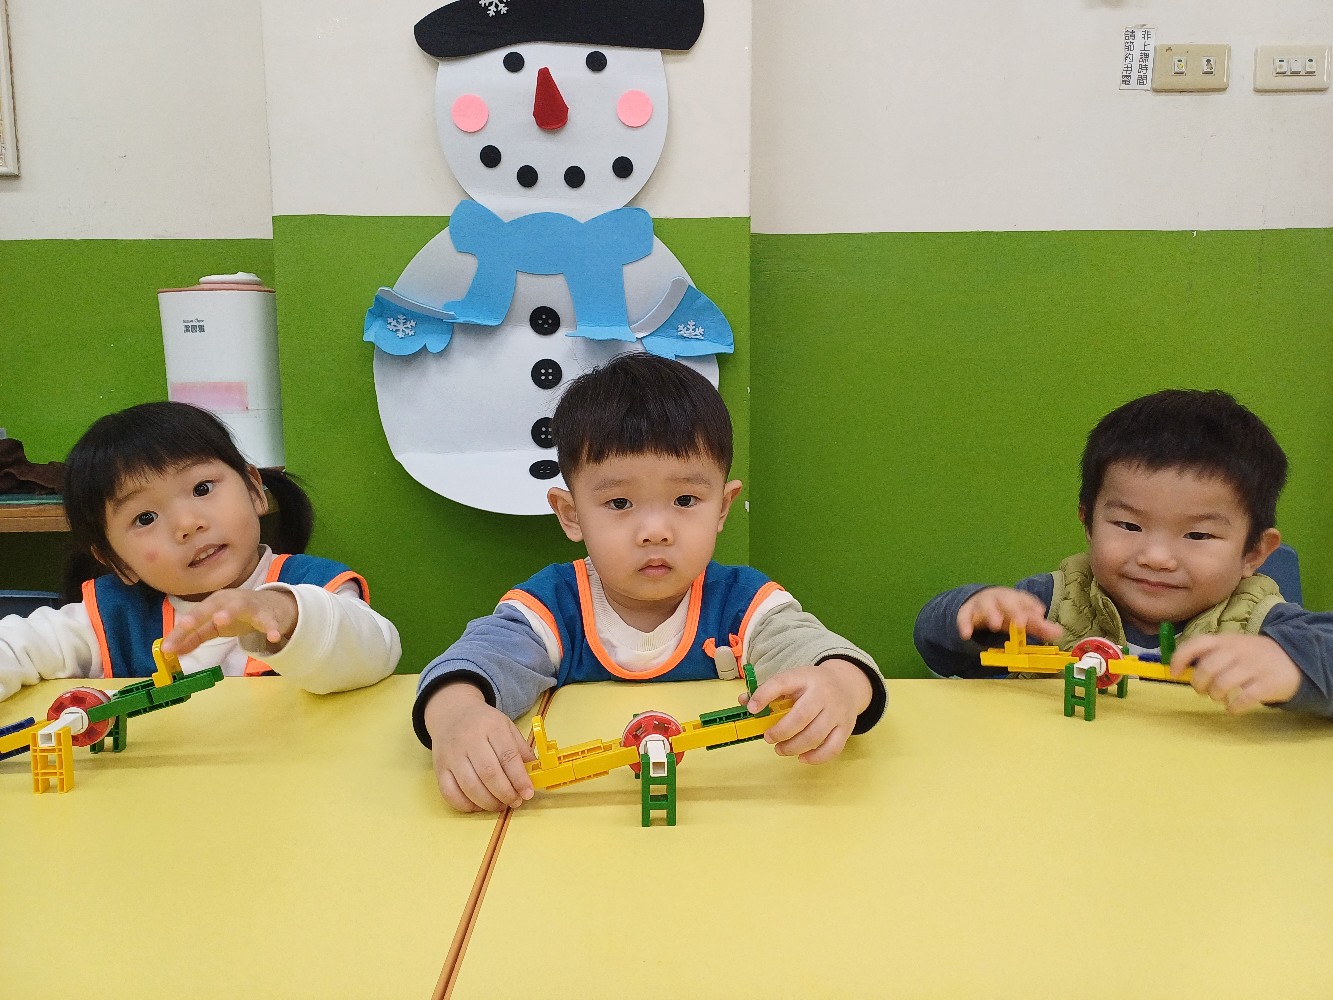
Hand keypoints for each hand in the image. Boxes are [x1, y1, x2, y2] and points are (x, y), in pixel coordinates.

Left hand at [162, 588, 298, 655]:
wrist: (271, 606)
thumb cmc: (237, 615)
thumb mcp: (213, 626)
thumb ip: (193, 637)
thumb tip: (169, 651)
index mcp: (214, 603)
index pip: (194, 616)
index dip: (180, 631)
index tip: (168, 647)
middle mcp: (230, 600)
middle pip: (212, 605)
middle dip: (199, 614)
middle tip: (186, 624)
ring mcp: (250, 606)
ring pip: (239, 607)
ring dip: (229, 612)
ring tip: (220, 620)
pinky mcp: (268, 615)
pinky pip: (269, 622)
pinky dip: (272, 628)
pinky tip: (274, 637)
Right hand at [423, 682, 535, 811]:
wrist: (451, 713)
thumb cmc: (483, 723)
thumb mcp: (506, 726)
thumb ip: (521, 749)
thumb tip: (535, 773)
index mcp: (491, 727)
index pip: (507, 755)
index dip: (519, 778)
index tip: (528, 793)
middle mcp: (469, 740)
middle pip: (489, 773)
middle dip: (505, 793)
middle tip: (515, 802)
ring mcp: (452, 755)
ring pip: (470, 786)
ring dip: (488, 802)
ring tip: (500, 805)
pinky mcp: (439, 768)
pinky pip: (449, 793)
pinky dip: (465, 805)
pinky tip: (478, 806)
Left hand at [740, 659, 872, 763]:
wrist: (846, 685)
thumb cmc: (811, 685)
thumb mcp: (792, 680)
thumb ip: (768, 690)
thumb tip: (744, 701)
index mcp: (805, 677)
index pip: (782, 683)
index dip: (764, 695)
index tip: (751, 709)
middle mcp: (824, 693)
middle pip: (802, 715)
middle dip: (781, 731)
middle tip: (768, 737)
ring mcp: (837, 712)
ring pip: (816, 735)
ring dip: (793, 747)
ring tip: (780, 749)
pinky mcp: (846, 728)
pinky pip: (832, 748)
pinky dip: (815, 757)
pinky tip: (801, 758)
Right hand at [957, 587, 1061, 642]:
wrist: (979, 601)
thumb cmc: (1006, 611)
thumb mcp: (1022, 618)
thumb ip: (1039, 627)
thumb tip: (1059, 633)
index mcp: (1015, 598)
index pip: (1024, 600)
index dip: (1031, 605)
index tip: (1038, 612)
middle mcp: (999, 598)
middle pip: (1006, 601)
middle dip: (1013, 610)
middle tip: (1021, 622)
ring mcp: (982, 604)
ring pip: (986, 605)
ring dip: (991, 613)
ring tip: (995, 624)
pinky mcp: (967, 612)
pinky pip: (964, 617)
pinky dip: (964, 624)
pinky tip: (966, 634)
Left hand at [1170, 634, 1302, 712]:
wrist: (1295, 659)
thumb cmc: (1252, 656)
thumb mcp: (1231, 646)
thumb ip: (1209, 654)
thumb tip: (1179, 668)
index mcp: (1225, 640)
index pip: (1197, 644)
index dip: (1180, 658)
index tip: (1173, 673)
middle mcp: (1238, 651)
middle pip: (1207, 668)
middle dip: (1199, 684)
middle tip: (1202, 690)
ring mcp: (1254, 667)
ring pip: (1222, 684)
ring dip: (1215, 695)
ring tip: (1219, 697)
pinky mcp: (1268, 684)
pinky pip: (1243, 699)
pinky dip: (1233, 707)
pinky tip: (1233, 707)